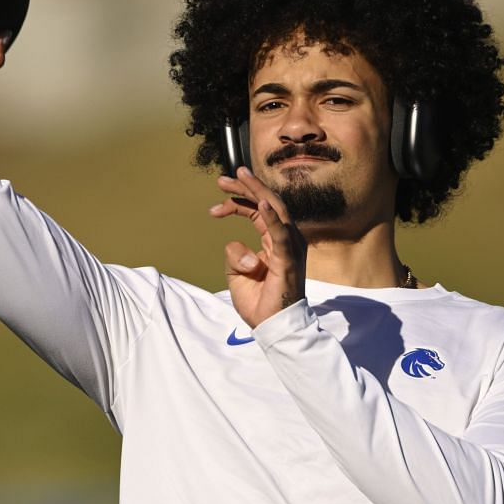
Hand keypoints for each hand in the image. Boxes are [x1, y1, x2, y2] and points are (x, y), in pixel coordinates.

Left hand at [212, 166, 305, 327]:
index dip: (237, 202)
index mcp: (274, 241)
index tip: (214, 207)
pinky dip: (272, 217)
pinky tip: (260, 203)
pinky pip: (281, 234)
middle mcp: (285, 239)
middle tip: (223, 178)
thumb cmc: (259, 302)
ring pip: (275, 209)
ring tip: (240, 176)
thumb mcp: (236, 274)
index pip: (257, 211)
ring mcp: (289, 247)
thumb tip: (232, 242)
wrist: (272, 327)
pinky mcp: (288, 259)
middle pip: (266, 203)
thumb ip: (233, 255)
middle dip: (245, 187)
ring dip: (256, 192)